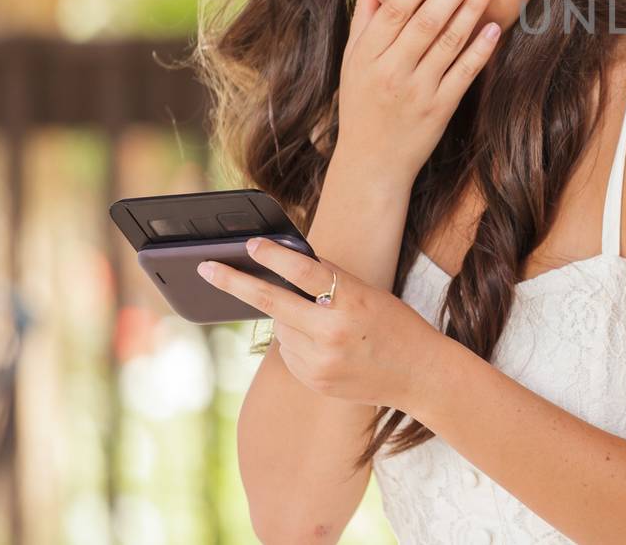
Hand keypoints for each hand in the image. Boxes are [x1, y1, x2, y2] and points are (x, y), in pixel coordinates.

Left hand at [198, 237, 441, 409]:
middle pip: (272, 303)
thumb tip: (285, 264)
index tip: (250, 244)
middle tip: (206, 267)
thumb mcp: (370, 294)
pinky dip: (297, 342)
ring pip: (281, 328)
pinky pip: (289, 353)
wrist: (419, 374)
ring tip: (322, 323)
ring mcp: (320, 361)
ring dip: (288, 318)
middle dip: (235, 283)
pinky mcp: (313, 380)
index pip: (305, 272)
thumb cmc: (396, 324)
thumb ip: (330, 281)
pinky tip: (325, 345)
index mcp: (352, 301)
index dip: (274, 257)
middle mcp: (332, 332)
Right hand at [338, 0, 502, 177]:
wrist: (371, 162)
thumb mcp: (352, 62)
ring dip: (471, 10)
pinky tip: (495, 27)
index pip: (394, 13)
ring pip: (448, 43)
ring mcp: (418, 91)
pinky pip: (464, 73)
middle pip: (426, 23)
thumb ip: (365, 20)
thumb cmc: (361, 105)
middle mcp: (391, 72)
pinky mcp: (440, 109)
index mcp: (366, 56)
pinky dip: (480, 49)